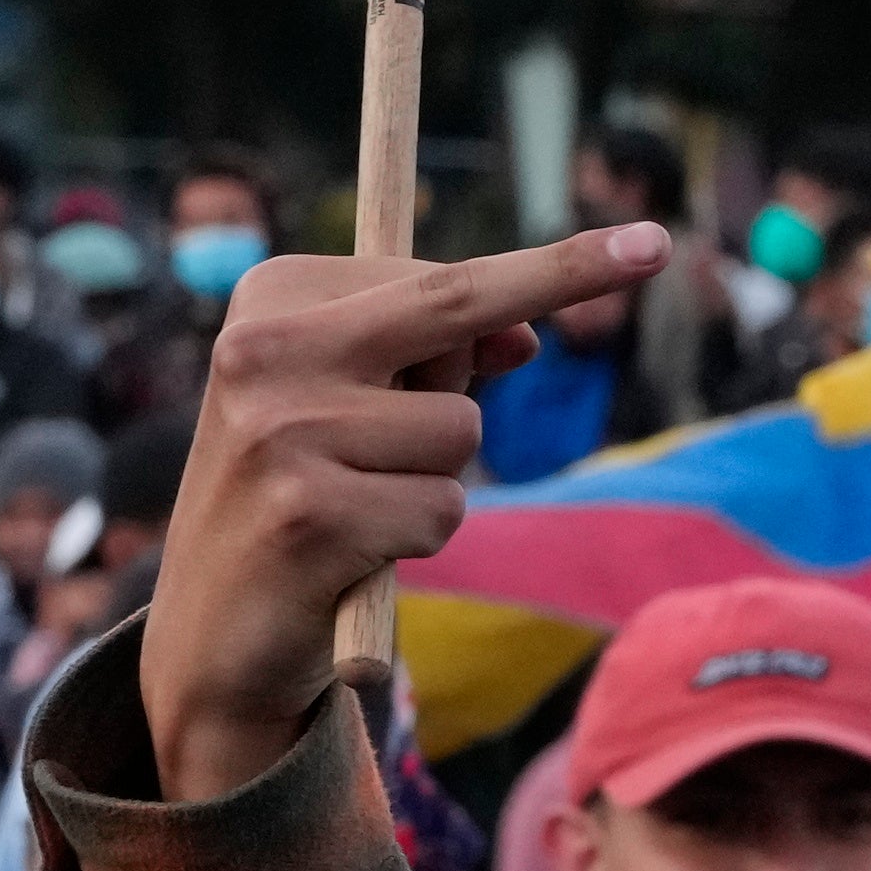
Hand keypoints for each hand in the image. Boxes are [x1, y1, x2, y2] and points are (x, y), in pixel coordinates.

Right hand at [142, 225, 668, 802]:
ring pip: (459, 432)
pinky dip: (419, 536)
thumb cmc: (302, 492)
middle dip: (564, 273)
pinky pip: (442, 510)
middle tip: (657, 242)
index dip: (547, 270)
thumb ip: (432, 357)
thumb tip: (523, 337)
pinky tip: (352, 554)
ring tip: (360, 503)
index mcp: (268, 302)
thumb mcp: (354, 405)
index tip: (644, 242)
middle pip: (456, 306)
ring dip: (435, 478)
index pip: (437, 275)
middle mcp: (263, 352)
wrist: (213, 628)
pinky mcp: (308, 517)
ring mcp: (281, 433)